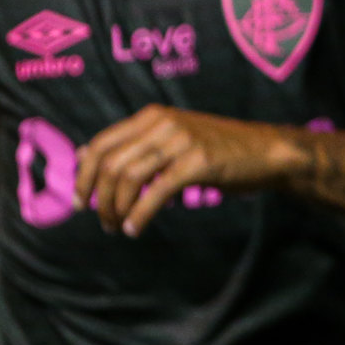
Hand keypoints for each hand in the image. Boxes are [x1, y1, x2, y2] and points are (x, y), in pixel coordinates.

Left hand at [75, 105, 302, 235]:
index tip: (79, 200)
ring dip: (117, 209)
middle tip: (102, 220)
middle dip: (99, 197)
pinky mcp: (197, 162)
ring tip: (118, 227)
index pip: (101, 143)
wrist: (265, 150)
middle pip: (111, 163)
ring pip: (129, 178)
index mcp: (151, 116)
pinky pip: (157, 191)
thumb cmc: (218, 148)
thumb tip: (84, 154)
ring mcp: (180, 141)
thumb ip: (134, 144)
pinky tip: (136, 228)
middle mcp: (162, 123)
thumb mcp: (172, 138)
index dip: (84, 175)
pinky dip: (140, 214)